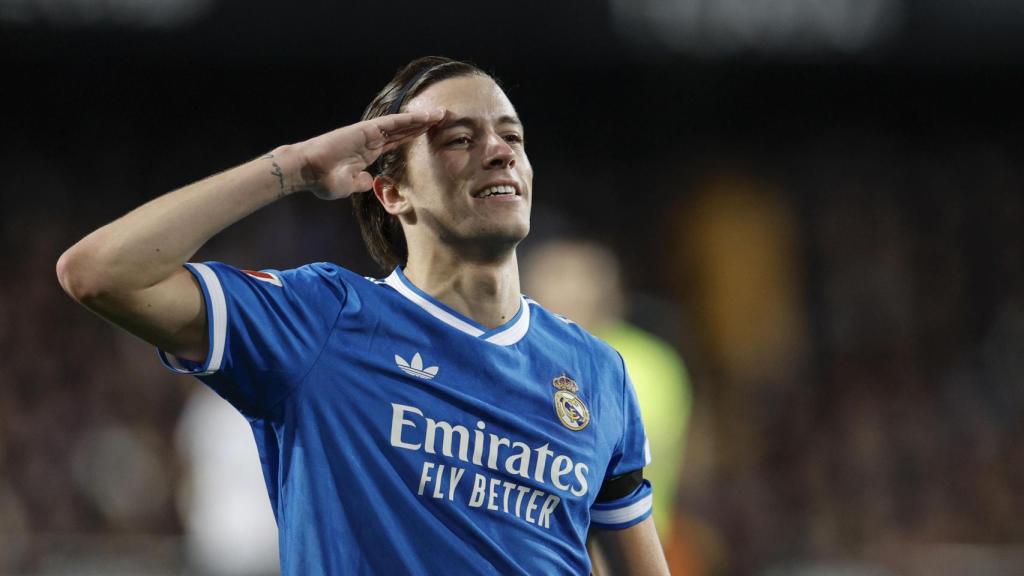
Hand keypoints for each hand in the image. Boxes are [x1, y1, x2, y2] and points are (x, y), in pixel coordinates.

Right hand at [297, 108, 444, 199]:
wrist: (307, 170)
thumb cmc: (323, 180)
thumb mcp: (348, 185)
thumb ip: (361, 182)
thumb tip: (371, 181)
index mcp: (368, 153)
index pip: (396, 143)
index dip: (413, 138)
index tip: (429, 135)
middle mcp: (370, 141)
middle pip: (402, 131)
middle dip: (422, 126)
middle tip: (442, 119)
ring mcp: (368, 134)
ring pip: (401, 124)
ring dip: (421, 120)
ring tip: (441, 115)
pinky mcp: (365, 130)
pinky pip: (391, 124)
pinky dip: (408, 120)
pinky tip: (424, 117)